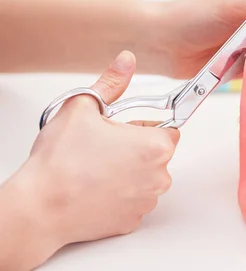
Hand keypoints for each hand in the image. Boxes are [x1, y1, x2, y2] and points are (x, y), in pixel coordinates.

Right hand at [4, 51, 178, 266]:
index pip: (169, 127)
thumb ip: (111, 82)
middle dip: (135, 147)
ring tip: (95, 168)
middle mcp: (159, 176)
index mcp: (156, 146)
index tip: (123, 128)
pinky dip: (120, 194)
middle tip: (103, 146)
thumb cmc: (60, 162)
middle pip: (156, 153)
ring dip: (128, 171)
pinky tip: (95, 188)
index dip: (143, 125)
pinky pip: (133, 200)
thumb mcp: (83, 107)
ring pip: (145, 177)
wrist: (39, 208)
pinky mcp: (132, 220)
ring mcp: (147, 201)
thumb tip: (126, 62)